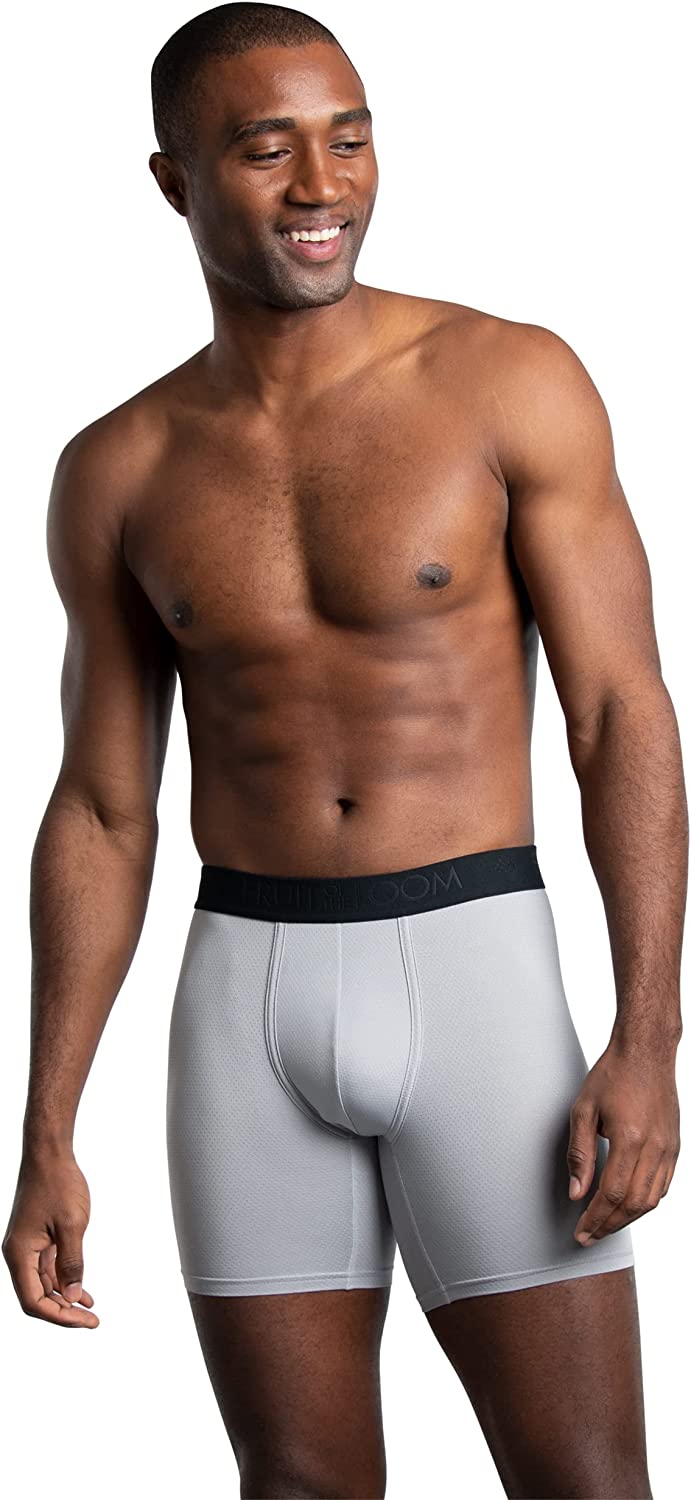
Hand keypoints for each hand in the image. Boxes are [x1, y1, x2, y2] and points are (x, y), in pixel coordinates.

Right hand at [2, 1148, 98, 1326]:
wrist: (49, 1153)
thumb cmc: (58, 1182)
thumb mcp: (72, 1224)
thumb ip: (73, 1263)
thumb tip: (74, 1296)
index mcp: (19, 1254)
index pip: (34, 1301)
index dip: (59, 1316)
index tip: (85, 1321)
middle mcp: (18, 1254)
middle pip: (37, 1297)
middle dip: (63, 1312)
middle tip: (91, 1321)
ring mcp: (27, 1246)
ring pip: (43, 1284)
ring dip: (65, 1298)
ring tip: (89, 1311)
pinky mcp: (36, 1238)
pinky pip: (48, 1268)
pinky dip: (64, 1280)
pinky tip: (82, 1290)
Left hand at [566, 1036, 680, 1245]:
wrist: (646, 1052)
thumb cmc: (613, 1074)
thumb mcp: (584, 1109)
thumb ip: (580, 1153)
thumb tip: (577, 1192)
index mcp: (630, 1138)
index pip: (612, 1193)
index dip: (595, 1219)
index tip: (581, 1232)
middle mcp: (655, 1147)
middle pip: (634, 1204)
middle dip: (609, 1226)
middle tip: (589, 1237)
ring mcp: (669, 1148)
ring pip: (651, 1199)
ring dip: (627, 1219)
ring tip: (605, 1226)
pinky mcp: (675, 1146)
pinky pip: (663, 1186)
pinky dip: (645, 1202)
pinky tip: (629, 1206)